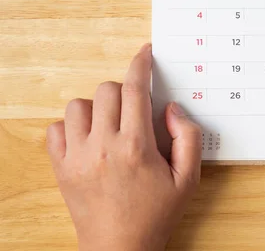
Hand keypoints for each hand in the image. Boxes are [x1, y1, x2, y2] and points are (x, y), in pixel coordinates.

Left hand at [46, 44, 201, 250]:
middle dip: (124, 90)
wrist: (121, 249)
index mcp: (136, 146)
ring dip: (97, 107)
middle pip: (107, 91)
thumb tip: (171, 109)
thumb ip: (188, 138)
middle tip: (135, 108)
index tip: (143, 54)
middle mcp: (103, 146)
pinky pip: (55, 129)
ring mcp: (77, 157)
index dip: (140, 65)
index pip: (135, 90)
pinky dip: (71, 126)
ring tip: (110, 125)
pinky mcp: (61, 168)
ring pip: (78, 105)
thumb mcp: (189, 179)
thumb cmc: (155, 215)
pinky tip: (88, 138)